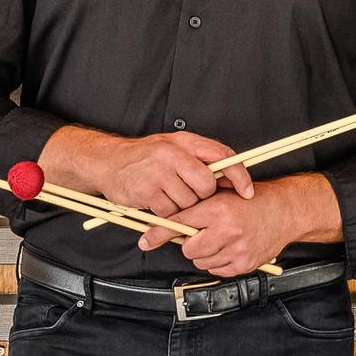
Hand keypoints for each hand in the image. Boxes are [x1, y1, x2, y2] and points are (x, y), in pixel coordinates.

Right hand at [53, 129, 241, 218]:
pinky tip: (156, 202)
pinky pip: (170, 212)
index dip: (239, 176)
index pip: (223, 156)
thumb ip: (202, 159)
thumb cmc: (146, 158)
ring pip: (189, 202)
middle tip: (187, 193)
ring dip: (182, 206)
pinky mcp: (147, 191)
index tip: (247, 192)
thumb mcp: (175, 148)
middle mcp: (172, 154)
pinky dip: (166, 213)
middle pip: (206, 186)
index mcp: (185, 141)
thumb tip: (232, 179)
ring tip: (167, 195)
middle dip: (202, 196)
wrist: (107, 162)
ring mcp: (159, 172)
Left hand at [139, 173, 298, 276]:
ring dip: (204, 253)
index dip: (160, 231)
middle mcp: (228, 230)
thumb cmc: (252, 201)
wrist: (284, 211)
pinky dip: (218, 261)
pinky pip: (216, 270)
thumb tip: (166, 223)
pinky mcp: (244, 264)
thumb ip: (196, 207)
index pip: (179, 223)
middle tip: (203, 233)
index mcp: (219, 209)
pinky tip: (229, 248)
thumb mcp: (222, 194)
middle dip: (191, 243)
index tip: (146, 240)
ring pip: (201, 261)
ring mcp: (237, 250)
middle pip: (188, 248)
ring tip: (219, 239)